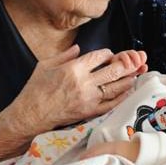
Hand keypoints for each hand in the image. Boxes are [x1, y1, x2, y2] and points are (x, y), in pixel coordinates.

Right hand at [0, 46, 147, 164]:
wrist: (30, 116)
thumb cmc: (35, 89)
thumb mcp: (46, 65)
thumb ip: (65, 55)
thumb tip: (79, 48)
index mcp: (73, 68)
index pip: (99, 56)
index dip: (108, 53)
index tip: (109, 54)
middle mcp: (84, 83)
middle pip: (112, 71)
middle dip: (125, 64)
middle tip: (133, 61)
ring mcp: (88, 99)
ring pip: (115, 87)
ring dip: (128, 79)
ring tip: (135, 73)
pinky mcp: (89, 112)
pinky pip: (111, 104)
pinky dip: (122, 96)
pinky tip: (128, 90)